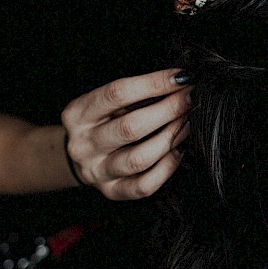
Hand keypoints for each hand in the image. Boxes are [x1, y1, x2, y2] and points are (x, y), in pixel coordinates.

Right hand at [61, 68, 190, 200]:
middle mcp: (83, 144)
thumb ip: (135, 94)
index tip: (181, 77)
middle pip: (131, 127)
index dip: (154, 83)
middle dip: (168, 110)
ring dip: (170, 138)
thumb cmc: (101, 121)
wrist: (77, 156)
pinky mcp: (111, 191)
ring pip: (140, 159)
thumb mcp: (106, 103)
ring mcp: (96, 171)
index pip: (118, 93)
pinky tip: (179, 150)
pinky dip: (167, 167)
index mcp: (78, 114)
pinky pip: (144, 185)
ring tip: (187, 122)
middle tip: (190, 99)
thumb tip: (178, 82)